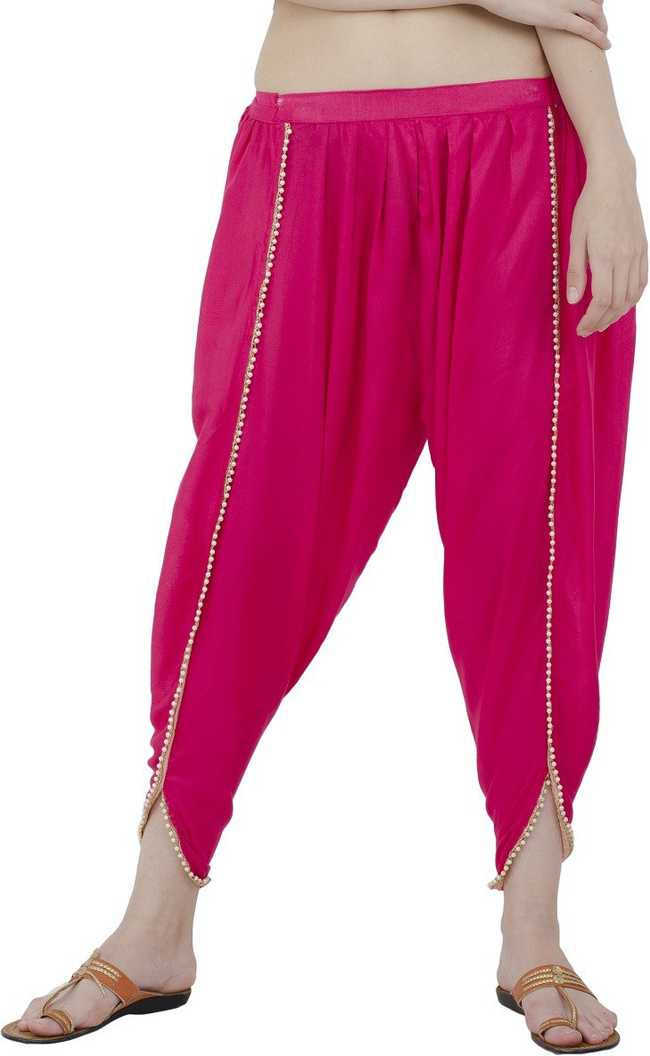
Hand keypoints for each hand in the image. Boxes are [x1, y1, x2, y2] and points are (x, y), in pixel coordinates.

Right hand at [478, 0, 609, 48]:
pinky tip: (606, 44)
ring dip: (603, 26)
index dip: (594, 3)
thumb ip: (544, 0)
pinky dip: (599, 37)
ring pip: (596, 13)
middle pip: (595, 1)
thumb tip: (543, 7)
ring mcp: (566, 1)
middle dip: (601, 14)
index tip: (594, 10)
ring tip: (604, 38)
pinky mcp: (560, 18)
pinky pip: (587, 28)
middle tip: (602, 27)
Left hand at [567, 155, 647, 335]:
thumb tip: (573, 301)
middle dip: (602, 322)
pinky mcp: (644, 250)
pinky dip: (631, 299)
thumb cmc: (590, 207)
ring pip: (631, 296)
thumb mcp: (575, 238)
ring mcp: (637, 254)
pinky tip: (620, 305)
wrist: (615, 182)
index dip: (590, 319)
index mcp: (605, 256)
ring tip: (602, 322)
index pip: (601, 300)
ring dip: (617, 314)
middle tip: (588, 330)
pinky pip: (641, 283)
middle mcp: (625, 258)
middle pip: (617, 303)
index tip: (580, 329)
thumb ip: (575, 271)